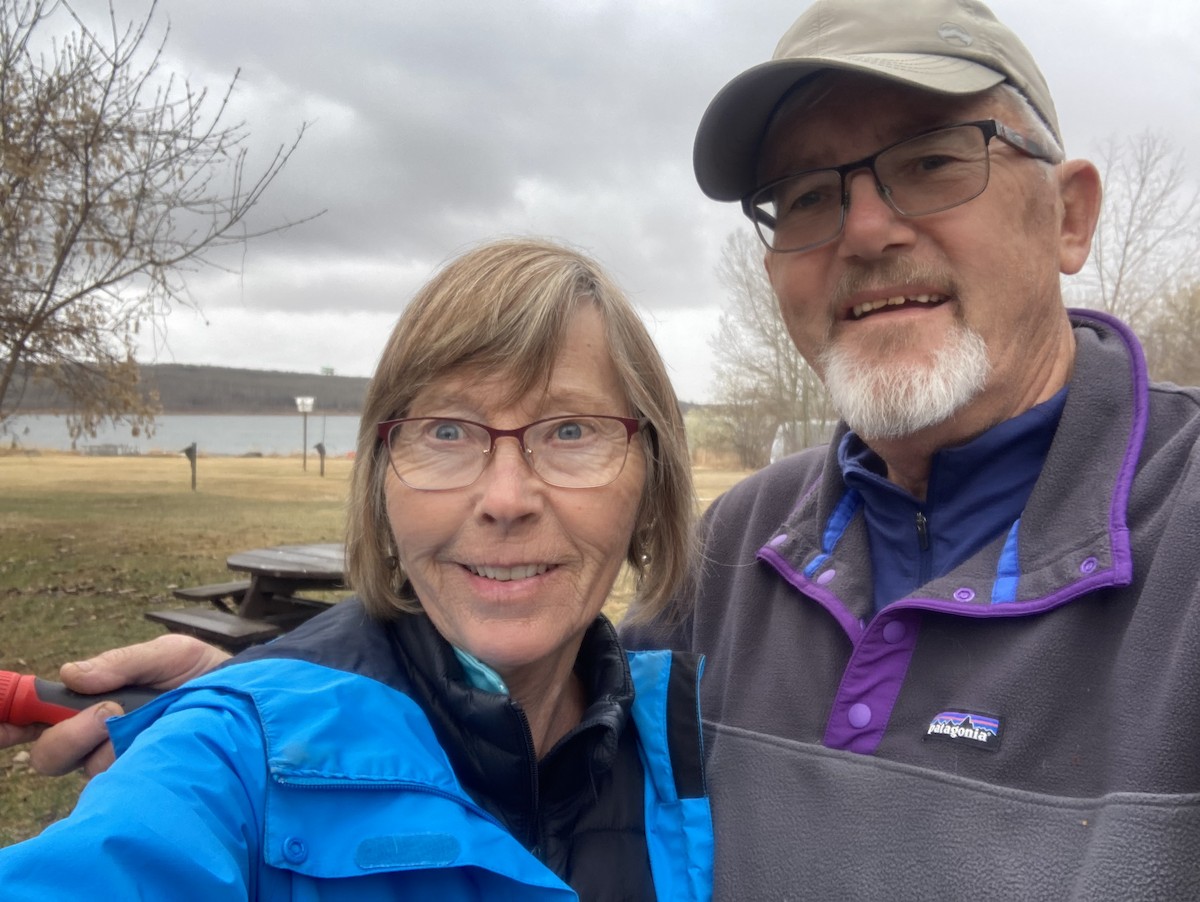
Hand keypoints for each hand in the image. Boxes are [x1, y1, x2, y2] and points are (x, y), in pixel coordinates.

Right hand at [5, 634, 230, 777]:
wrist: (253, 698)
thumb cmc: (206, 674)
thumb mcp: (168, 654)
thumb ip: (121, 662)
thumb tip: (71, 674)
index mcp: (95, 706)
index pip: (42, 719)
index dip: (14, 720)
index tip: (7, 723)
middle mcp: (101, 741)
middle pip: (51, 756)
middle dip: (69, 734)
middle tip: (110, 711)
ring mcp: (124, 765)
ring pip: (86, 770)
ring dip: (107, 746)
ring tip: (144, 724)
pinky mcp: (149, 782)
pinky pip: (124, 785)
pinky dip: (135, 764)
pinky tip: (160, 745)